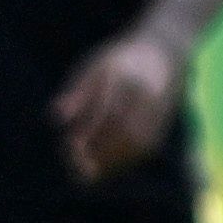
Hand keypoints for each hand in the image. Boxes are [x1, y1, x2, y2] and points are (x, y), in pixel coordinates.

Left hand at [52, 31, 182, 183]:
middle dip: (99, 152)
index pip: (105, 112)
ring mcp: (159, 109)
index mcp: (125, 78)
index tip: (69, 146)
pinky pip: (146, 147)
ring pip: (137, 143)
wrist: (165, 51)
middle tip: (77, 165)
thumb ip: (77, 92)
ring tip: (90, 171)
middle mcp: (146, 95)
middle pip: (123, 131)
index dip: (88, 133)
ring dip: (113, 161)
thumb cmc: (120, 59)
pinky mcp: (165, 121)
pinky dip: (126, 160)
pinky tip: (109, 164)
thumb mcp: (94, 66)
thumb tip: (57, 118)